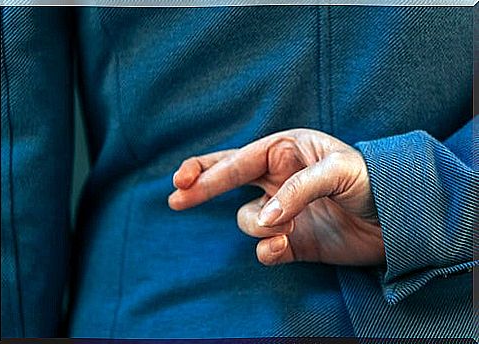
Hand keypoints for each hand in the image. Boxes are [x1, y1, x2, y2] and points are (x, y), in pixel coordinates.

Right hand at [168, 129, 383, 265]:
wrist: (400, 219)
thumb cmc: (373, 181)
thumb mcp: (338, 170)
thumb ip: (297, 189)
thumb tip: (265, 218)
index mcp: (286, 152)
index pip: (238, 160)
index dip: (207, 169)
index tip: (182, 180)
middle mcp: (278, 181)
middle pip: (227, 182)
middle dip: (202, 188)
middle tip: (176, 198)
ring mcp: (283, 212)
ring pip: (248, 221)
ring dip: (259, 226)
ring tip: (285, 226)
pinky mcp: (292, 241)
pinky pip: (265, 248)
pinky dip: (268, 250)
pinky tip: (281, 247)